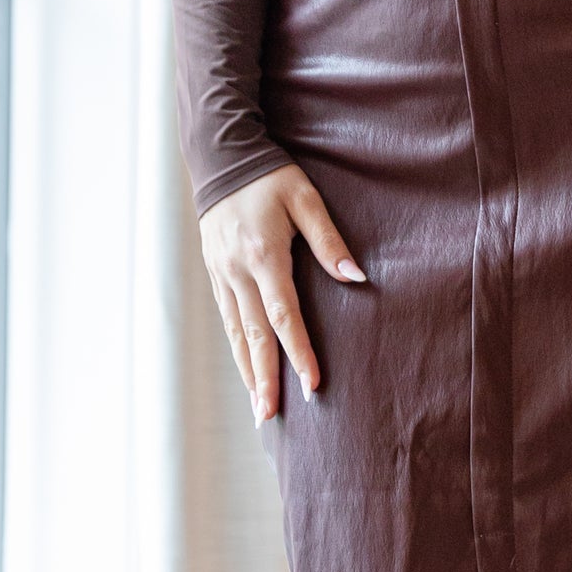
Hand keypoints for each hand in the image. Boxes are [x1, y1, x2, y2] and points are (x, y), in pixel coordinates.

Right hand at [198, 163, 365, 422]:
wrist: (220, 154)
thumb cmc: (270, 175)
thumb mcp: (305, 199)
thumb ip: (330, 241)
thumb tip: (357, 278)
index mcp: (264, 256)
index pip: (283, 316)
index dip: (298, 353)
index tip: (312, 385)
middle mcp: (237, 271)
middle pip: (254, 336)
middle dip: (264, 379)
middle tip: (270, 416)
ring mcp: (221, 274)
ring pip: (236, 333)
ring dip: (247, 372)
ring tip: (259, 407)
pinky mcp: (214, 272)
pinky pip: (227, 319)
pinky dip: (237, 348)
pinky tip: (247, 369)